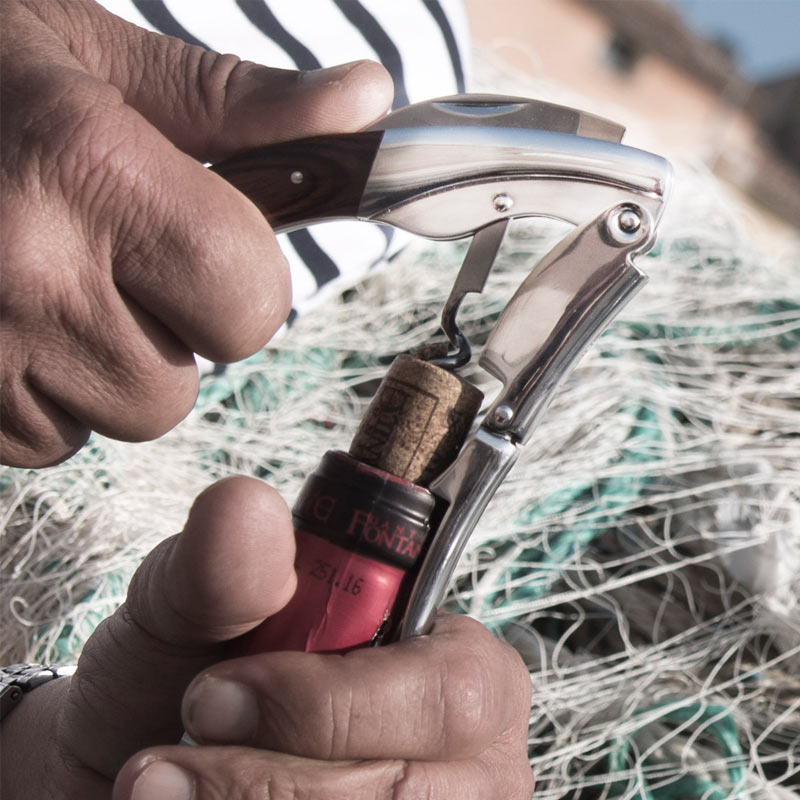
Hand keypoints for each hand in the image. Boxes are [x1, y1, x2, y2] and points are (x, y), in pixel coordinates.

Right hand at [0, 0, 391, 467]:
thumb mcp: (100, 60)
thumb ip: (244, 102)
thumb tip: (365, 102)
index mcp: (89, 169)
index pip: (250, 302)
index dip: (242, 285)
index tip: (205, 247)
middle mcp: (23, 269)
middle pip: (180, 381)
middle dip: (173, 332)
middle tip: (113, 259)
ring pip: (114, 416)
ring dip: (107, 365)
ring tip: (49, 281)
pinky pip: (44, 437)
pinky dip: (44, 392)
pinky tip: (5, 318)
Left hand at [0, 477, 532, 798]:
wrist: (132, 751)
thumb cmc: (183, 669)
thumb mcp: (192, 603)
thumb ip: (226, 563)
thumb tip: (249, 507)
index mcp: (453, 652)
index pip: (454, 687)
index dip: (334, 703)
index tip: (218, 694)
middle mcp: (469, 749)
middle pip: (411, 789)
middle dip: (276, 773)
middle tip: (171, 755)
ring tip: (161, 782)